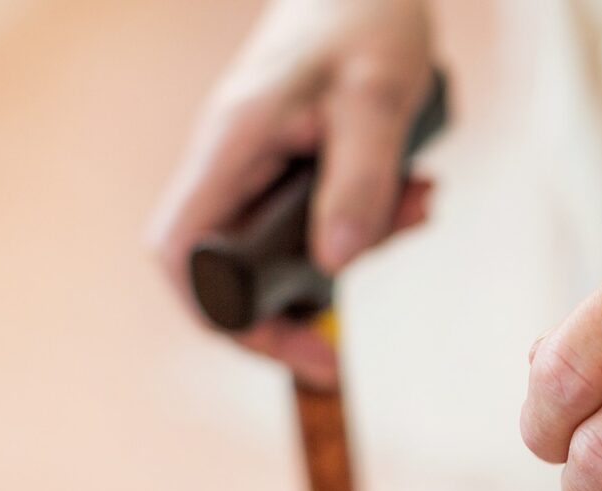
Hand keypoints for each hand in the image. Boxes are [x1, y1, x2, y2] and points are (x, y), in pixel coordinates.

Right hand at [147, 0, 435, 386]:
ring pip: (286, 250)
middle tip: (345, 344)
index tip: (292, 346)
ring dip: (355, 248)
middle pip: (229, 271)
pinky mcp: (296, 169)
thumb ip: (361, 178)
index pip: (182, 254)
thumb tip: (336, 265)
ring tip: (418, 207)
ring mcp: (260, 169)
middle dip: (295, 307)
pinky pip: (321, 220)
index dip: (221, 314)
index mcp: (233, 145)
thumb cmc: (366, 20)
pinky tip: (415, 193)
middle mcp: (233, 164)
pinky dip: (369, 220)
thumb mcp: (379, 97)